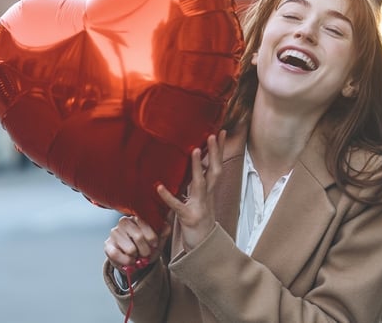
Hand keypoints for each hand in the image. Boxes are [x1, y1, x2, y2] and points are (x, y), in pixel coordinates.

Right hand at [104, 215, 171, 273]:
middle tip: (146, 254)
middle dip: (145, 250)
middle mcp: (124, 222)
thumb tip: (167, 226)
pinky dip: (126, 261)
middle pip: (138, 237)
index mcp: (137, 218)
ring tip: (136, 256)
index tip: (155, 244)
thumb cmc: (146, 248)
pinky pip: (117, 255)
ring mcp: (114, 232)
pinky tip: (129, 261)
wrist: (134, 261)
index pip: (144, 223)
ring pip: (130, 249)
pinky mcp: (107, 244)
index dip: (152, 237)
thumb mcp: (158, 242)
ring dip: (136, 257)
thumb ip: (163, 233)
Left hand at [157, 130, 225, 250]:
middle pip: (215, 171)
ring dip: (198, 167)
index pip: (216, 166)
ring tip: (194, 151)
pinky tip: (159, 187)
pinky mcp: (188, 218)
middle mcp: (207, 196)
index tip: (222, 132)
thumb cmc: (198, 221)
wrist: (203, 248)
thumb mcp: (197, 199)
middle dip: (215, 153)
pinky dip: (168, 197)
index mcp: (208, 190)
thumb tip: (191, 166)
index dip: (220, 150)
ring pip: (200, 184)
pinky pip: (177, 206)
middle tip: (213, 135)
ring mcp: (199, 206)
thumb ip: (194, 183)